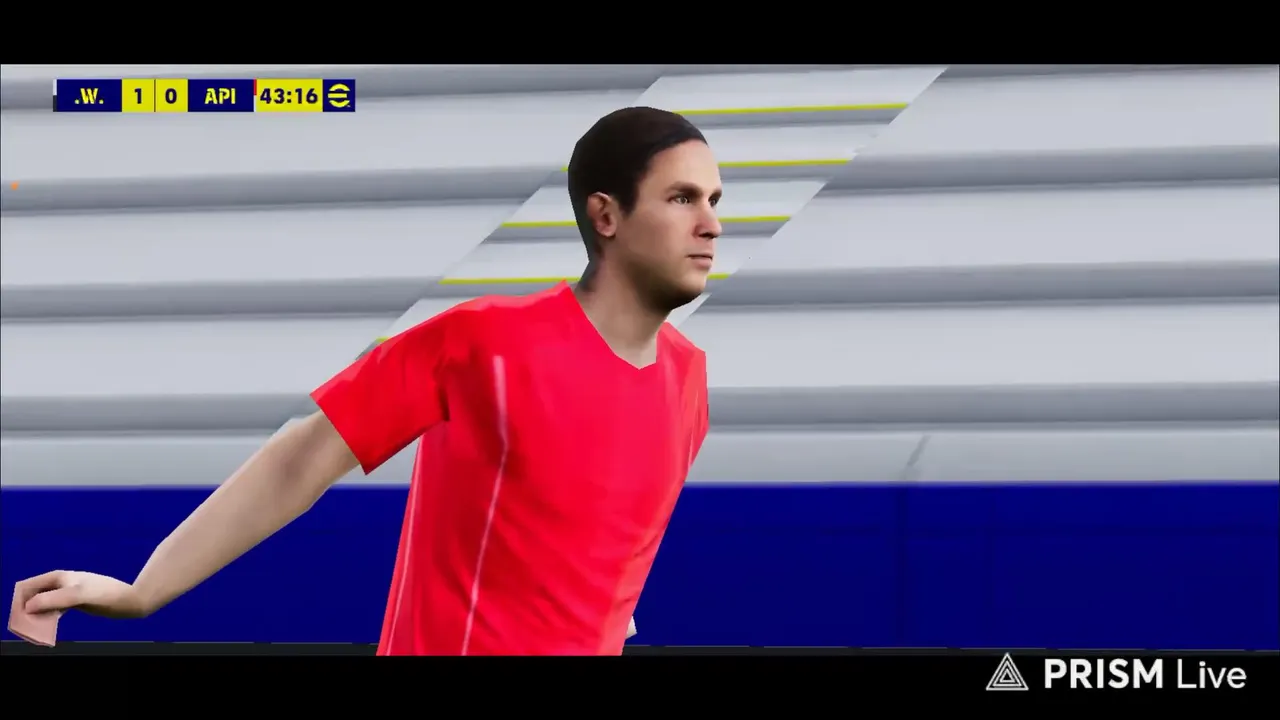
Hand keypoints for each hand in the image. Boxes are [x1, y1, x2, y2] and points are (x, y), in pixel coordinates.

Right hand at [15, 571, 149, 619]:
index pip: (31, 585)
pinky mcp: (77, 601)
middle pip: (36, 593)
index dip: (22, 599)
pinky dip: (49, 615)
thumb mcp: (78, 595)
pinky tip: (49, 625)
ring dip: (38, 613)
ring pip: (46, 601)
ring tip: (35, 627)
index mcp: (60, 577)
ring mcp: (70, 591)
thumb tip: (29, 607)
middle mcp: (63, 582)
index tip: (19, 615)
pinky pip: (56, 607)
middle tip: (26, 624)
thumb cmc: (105, 595)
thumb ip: (54, 599)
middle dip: (28, 607)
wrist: (129, 600)